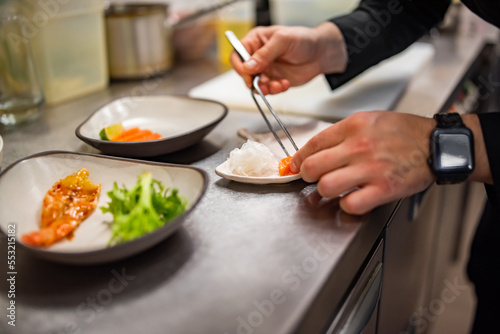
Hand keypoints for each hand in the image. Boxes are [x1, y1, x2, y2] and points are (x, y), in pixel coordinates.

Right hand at [230, 22, 347, 94]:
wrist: (321, 54)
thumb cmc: (303, 40)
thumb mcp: (283, 41)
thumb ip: (264, 54)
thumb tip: (248, 67)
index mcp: (256, 41)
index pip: (237, 54)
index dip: (239, 65)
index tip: (247, 74)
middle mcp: (258, 56)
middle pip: (244, 72)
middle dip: (253, 81)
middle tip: (262, 84)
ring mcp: (266, 69)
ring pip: (255, 84)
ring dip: (265, 88)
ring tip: (277, 85)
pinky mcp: (274, 80)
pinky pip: (268, 90)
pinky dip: (275, 90)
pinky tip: (284, 84)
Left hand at [289, 111, 436, 214]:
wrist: (436, 144)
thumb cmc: (403, 133)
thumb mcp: (370, 120)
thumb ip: (342, 134)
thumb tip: (316, 150)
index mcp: (353, 126)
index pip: (312, 144)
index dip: (298, 158)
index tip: (294, 166)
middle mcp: (359, 146)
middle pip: (313, 167)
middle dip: (307, 175)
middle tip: (313, 178)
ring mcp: (371, 168)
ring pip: (326, 187)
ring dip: (325, 191)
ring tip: (333, 188)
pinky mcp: (384, 189)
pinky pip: (351, 204)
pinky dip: (347, 205)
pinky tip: (352, 198)